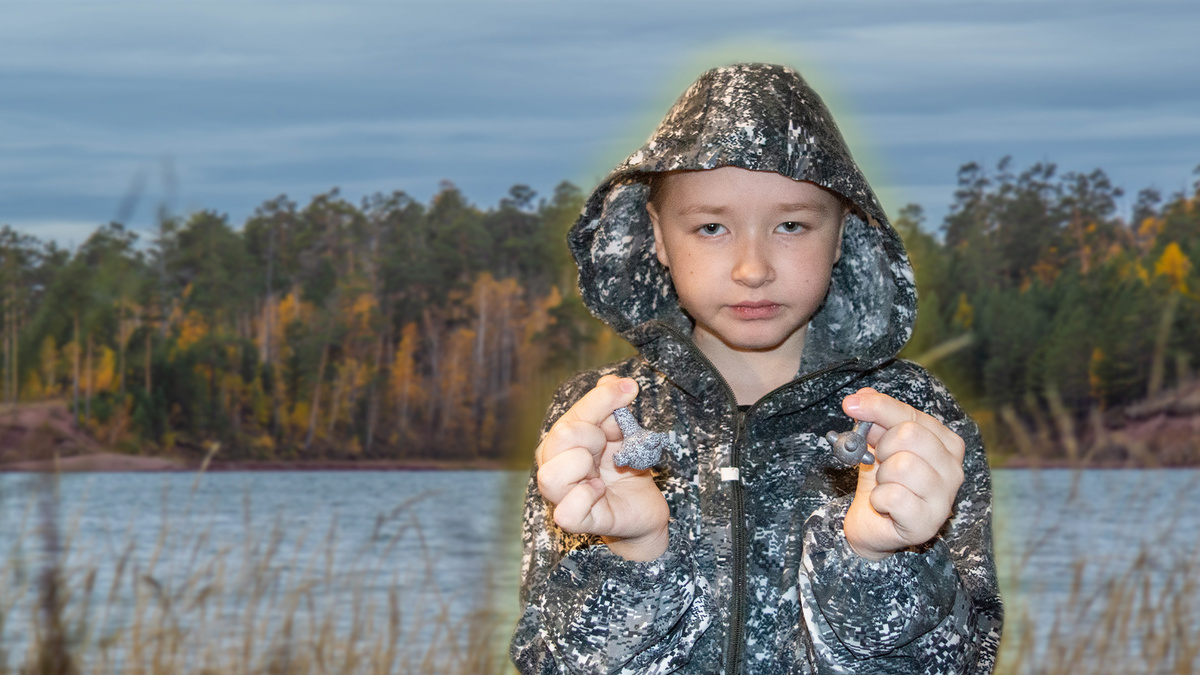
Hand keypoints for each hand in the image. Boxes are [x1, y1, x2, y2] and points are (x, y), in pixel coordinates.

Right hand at [536, 375, 669, 560]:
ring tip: (602, 471)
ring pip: (551, 475)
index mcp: (560, 441)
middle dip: (596, 435)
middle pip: (561, 436)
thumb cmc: (625, 468)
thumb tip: (611, 380)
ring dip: (584, 465)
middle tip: (611, 445)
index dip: (602, 399)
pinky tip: (601, 490)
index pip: (572, 415)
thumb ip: (612, 405)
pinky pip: (567, 510)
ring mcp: (560, 495)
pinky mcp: (574, 520)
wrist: (643, 506)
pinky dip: (587, 496)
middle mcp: (552, 465)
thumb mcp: (623, 431)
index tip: (629, 390)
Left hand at [840, 388, 965, 560]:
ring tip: (885, 485)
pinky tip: (884, 504)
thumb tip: (863, 395)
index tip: (851, 404)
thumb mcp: (877, 444)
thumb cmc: (883, 482)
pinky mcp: (927, 522)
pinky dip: (879, 499)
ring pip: (902, 466)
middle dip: (882, 447)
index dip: (878, 408)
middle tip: (879, 461)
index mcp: (947, 444)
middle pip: (910, 435)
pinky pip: (893, 496)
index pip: (911, 415)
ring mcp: (944, 498)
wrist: (873, 524)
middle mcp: (953, 469)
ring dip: (881, 476)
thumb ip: (876, 419)